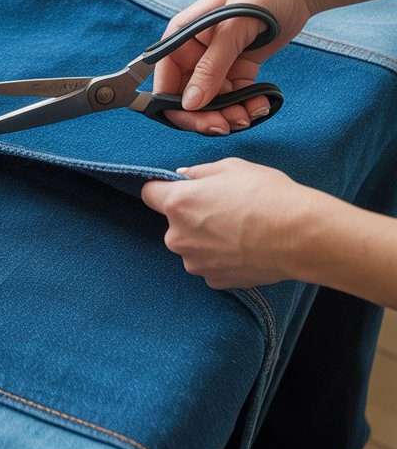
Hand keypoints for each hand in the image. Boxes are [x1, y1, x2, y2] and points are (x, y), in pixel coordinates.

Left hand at [141, 158, 309, 288]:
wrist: (298, 236)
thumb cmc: (267, 195)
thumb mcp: (233, 168)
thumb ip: (200, 172)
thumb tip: (185, 177)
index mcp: (178, 204)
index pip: (149, 193)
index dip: (162, 189)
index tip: (178, 189)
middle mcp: (178, 237)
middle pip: (174, 224)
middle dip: (192, 216)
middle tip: (224, 208)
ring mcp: (195, 263)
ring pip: (192, 246)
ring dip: (207, 239)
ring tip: (240, 230)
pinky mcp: (214, 280)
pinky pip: (210, 264)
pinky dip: (222, 257)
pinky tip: (246, 247)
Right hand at [153, 0, 311, 133]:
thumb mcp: (233, 28)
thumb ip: (211, 67)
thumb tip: (189, 104)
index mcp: (182, 38)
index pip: (166, 82)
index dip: (178, 108)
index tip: (203, 122)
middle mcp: (195, 52)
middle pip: (190, 98)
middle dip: (208, 115)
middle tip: (230, 125)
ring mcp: (218, 61)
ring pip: (214, 102)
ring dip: (231, 114)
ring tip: (252, 114)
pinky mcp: (240, 66)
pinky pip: (236, 96)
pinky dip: (247, 105)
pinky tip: (262, 104)